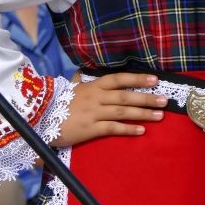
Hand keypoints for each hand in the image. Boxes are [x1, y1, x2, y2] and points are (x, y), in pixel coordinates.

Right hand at [51, 73, 167, 146]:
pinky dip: (128, 129)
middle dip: (146, 98)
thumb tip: (85, 73)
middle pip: (125, 96)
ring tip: (159, 115)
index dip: (137, 79)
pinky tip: (141, 131)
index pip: (119, 79)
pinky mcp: (90, 129)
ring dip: (142, 113)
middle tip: (165, 100)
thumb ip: (84, 81)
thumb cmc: (57, 104)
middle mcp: (96, 97)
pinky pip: (112, 128)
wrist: (39, 119)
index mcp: (93, 86)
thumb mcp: (72, 88)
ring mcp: (94, 113)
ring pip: (122, 111)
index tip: (155, 80)